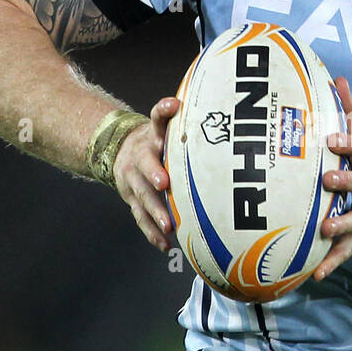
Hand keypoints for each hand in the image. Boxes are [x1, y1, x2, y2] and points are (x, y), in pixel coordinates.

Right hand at [113, 96, 179, 250]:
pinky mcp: (132, 198)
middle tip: (165, 183)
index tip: (174, 106)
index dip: (164, 112)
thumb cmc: (157, 143)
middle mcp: (141, 156)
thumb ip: (189, 124)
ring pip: (142, 195)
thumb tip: (232, 117)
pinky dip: (151, 232)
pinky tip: (164, 244)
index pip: (157, 119)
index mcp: (153, 136)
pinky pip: (140, 217)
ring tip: (168, 224)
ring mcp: (134, 179)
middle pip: (145, 163)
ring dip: (155, 210)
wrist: (119, 150)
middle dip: (154, 173)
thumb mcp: (167, 128)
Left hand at [313, 77, 351, 279]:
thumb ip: (351, 113)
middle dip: (346, 181)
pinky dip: (331, 263)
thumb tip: (337, 78)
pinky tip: (315, 274)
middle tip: (327, 179)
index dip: (347, 142)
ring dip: (340, 224)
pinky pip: (345, 253)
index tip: (329, 137)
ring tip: (324, 228)